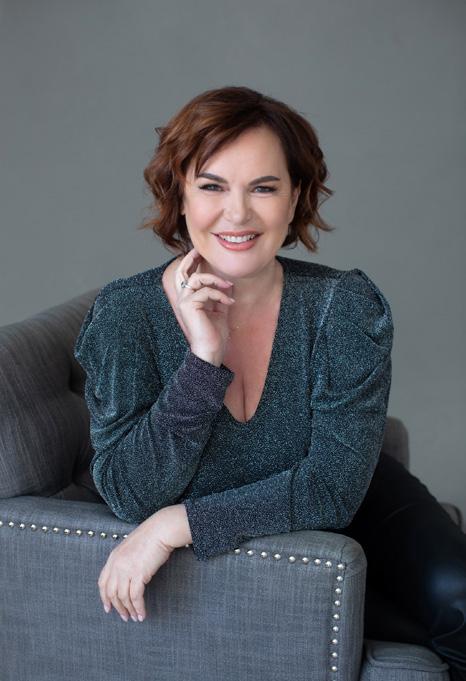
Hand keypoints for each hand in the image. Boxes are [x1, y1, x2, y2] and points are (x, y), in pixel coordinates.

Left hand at [98, 514, 173, 622]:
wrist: (161, 529)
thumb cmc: (151, 536)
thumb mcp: (131, 547)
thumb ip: (124, 560)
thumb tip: (127, 575)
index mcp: (113, 557)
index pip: (103, 582)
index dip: (104, 597)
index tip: (108, 608)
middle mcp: (117, 565)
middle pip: (112, 593)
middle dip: (118, 607)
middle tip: (124, 617)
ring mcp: (126, 569)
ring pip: (123, 597)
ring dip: (129, 610)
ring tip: (135, 618)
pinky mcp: (139, 574)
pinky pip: (136, 597)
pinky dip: (139, 608)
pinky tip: (142, 614)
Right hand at [173, 247, 234, 362]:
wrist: (212, 350)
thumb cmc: (215, 334)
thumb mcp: (221, 310)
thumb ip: (220, 295)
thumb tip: (227, 282)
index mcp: (190, 299)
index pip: (187, 276)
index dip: (192, 263)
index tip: (202, 254)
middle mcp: (183, 298)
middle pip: (182, 272)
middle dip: (191, 259)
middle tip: (200, 251)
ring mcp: (184, 301)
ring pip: (196, 278)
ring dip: (214, 279)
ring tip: (227, 286)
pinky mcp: (188, 305)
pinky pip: (205, 291)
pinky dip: (219, 294)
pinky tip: (229, 301)